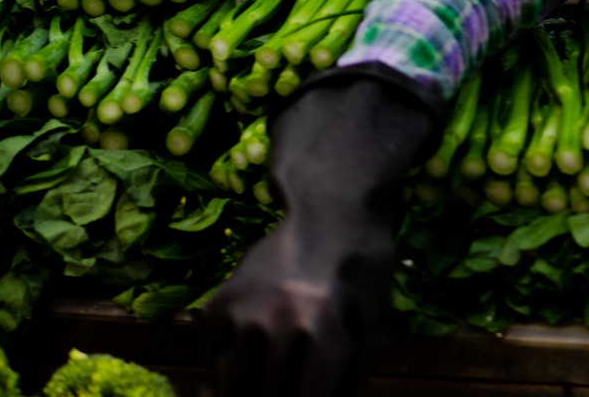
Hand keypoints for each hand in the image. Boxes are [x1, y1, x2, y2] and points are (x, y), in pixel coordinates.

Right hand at [205, 71, 435, 396]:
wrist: (330, 210)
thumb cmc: (361, 272)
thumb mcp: (374, 323)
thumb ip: (352, 377)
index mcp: (326, 328)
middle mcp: (281, 319)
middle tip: (283, 394)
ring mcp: (245, 309)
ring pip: (233, 384)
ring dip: (244, 395)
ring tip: (259, 392)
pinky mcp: (222, 299)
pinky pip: (214, 355)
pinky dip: (224, 370)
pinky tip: (243, 373)